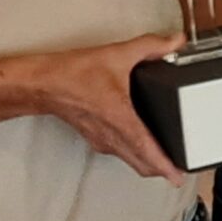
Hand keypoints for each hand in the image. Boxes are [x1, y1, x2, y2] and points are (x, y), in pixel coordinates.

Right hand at [40, 32, 186, 182]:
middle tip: (179, 169)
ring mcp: (102, 140)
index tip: (179, 178)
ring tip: (165, 159)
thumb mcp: (117, 55)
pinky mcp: (94, 138)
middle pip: (142, 165)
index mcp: (120, 120)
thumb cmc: (73, 75)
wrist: (42, 84)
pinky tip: (139, 143)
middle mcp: (112, 136)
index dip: (165, 167)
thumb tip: (175, 42)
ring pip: (130, 161)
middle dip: (162, 170)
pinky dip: (134, 154)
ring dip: (147, 164)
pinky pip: (119, 153)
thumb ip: (150, 47)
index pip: (148, 151)